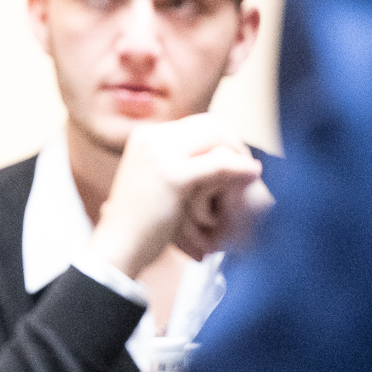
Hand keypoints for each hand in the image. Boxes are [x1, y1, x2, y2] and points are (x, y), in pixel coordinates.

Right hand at [89, 116, 270, 279]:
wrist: (118, 247)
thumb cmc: (139, 222)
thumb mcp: (154, 180)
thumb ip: (175, 162)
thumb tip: (209, 155)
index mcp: (146, 136)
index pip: (198, 123)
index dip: (223, 139)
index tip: (236, 159)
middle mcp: (151, 138)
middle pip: (210, 124)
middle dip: (235, 143)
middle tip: (247, 167)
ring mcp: (160, 154)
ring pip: (217, 139)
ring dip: (239, 155)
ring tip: (251, 174)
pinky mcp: (172, 175)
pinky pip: (219, 164)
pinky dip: (240, 169)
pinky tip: (253, 176)